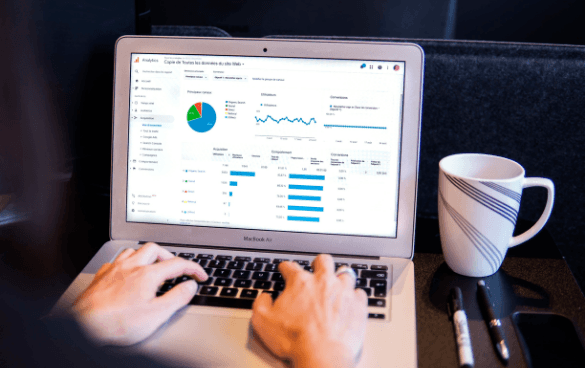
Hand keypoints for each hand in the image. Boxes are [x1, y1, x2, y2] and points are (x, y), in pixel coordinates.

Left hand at [71, 242, 207, 345]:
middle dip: (168, 256)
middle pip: (154, 249)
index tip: (200, 275)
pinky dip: (127, 263)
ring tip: (152, 266)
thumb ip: (176, 298)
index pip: (177, 264)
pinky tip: (127, 272)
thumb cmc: (116, 323)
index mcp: (147, 275)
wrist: (83, 326)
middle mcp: (131, 267)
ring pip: (134, 250)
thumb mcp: (156, 315)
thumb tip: (190, 286)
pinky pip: (117, 260)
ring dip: (146, 255)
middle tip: (176, 268)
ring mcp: (114, 270)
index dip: (193, 268)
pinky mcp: (101, 277)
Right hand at [251, 255, 367, 367]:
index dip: (285, 267)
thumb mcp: (263, 321)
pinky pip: (360, 293)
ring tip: (336, 285)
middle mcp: (323, 282)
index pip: (290, 266)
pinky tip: (350, 302)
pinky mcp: (358, 306)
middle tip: (316, 269)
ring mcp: (343, 292)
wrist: (322, 356)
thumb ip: (261, 303)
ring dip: (339, 278)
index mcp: (300, 283)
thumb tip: (264, 297)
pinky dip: (354, 297)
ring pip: (345, 274)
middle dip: (318, 263)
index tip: (285, 269)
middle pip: (323, 261)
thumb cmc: (294, 340)